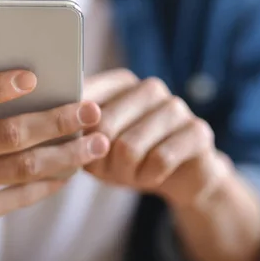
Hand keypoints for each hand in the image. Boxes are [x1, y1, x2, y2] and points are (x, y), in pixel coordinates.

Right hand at [0, 71, 109, 236]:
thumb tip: (31, 78)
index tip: (34, 77)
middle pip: (10, 134)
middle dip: (57, 121)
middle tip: (92, 110)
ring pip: (23, 168)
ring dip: (67, 155)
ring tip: (98, 143)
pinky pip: (21, 196)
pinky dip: (51, 181)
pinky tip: (72, 169)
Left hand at [84, 69, 232, 208]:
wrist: (179, 177)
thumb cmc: (129, 158)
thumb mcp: (96, 146)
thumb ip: (76, 132)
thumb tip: (61, 129)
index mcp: (121, 82)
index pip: (83, 97)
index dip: (75, 131)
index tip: (77, 147)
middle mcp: (149, 88)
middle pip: (103, 125)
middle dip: (100, 159)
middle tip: (108, 170)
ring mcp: (176, 107)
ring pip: (130, 146)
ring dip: (124, 172)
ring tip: (132, 173)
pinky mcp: (198, 131)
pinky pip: (160, 159)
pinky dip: (149, 176)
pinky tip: (153, 174)